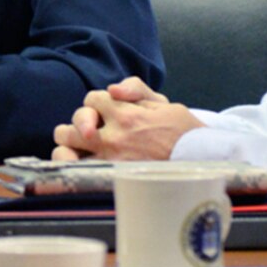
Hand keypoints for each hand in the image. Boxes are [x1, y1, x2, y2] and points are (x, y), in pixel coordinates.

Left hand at [49, 77, 197, 160]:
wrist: (201, 163)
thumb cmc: (184, 133)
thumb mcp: (164, 103)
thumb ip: (135, 89)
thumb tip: (111, 88)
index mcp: (126, 114)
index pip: (93, 99)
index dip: (97, 104)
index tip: (106, 113)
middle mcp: (113, 136)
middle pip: (72, 124)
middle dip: (76, 126)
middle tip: (86, 133)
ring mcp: (109, 159)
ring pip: (65, 149)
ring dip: (66, 147)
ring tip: (73, 150)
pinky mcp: (110, 177)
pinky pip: (76, 171)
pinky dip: (70, 166)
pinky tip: (73, 165)